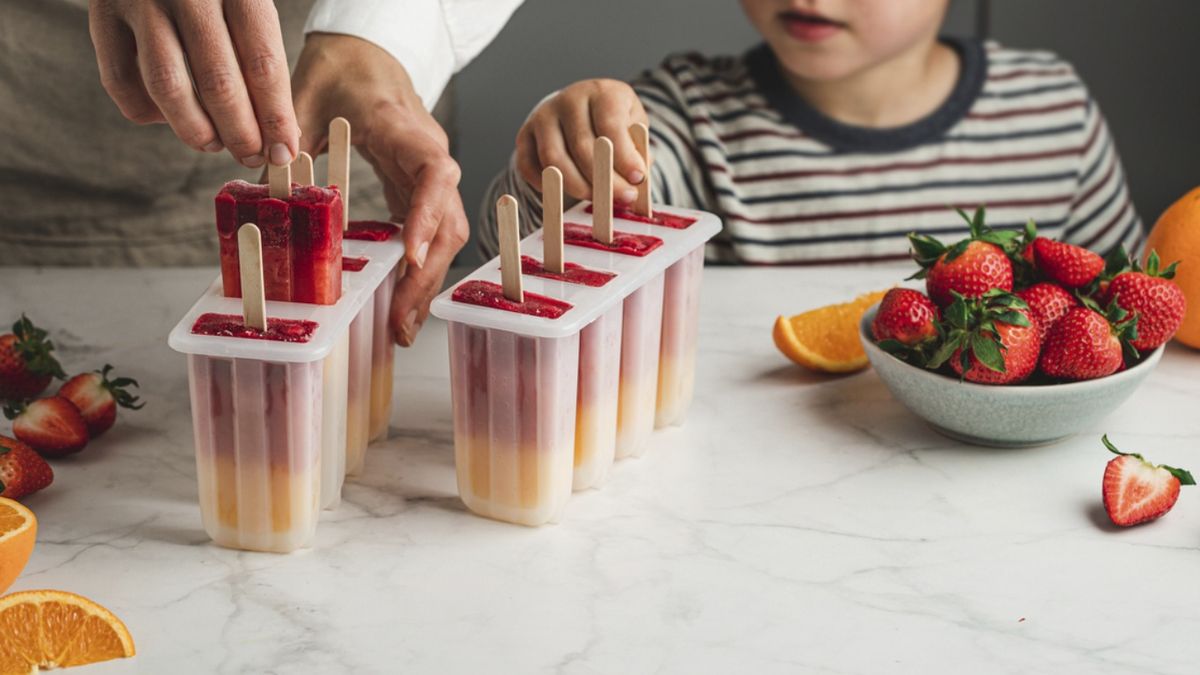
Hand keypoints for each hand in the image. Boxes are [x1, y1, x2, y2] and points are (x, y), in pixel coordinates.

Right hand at [87, 0, 298, 167]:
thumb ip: (262, 62)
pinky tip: (169, 116)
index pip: (263, 63)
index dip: (275, 116)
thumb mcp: (247, 6)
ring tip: (214, 144)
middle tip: (250, 156)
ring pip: (167, 87)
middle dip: (240, 132)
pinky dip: (148, 112)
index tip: (284, 151)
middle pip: (218, 81)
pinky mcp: (102, 16)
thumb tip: (281, 137)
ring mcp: (139, 2)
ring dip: (196, 130)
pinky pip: (121, 82)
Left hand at [292, 34, 466, 346]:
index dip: (425, 217)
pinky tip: (398, 302)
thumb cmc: (340, 70)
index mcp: (404, 130)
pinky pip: (428, 235)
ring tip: (402, 327)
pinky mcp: (418, 192)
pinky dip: (416, 271)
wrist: (365, 55)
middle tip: (400, 322)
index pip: (434, 174)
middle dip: (426, 275)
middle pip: (447, 222)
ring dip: (425, 282)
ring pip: (444, 235)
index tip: (408, 257)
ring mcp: (428, 178)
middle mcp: (429, 158)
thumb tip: (263, 181)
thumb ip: (285, 135)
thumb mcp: (303, 95)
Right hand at [516, 79, 648, 201]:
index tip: (637, 179)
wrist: (578, 108)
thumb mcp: (633, 125)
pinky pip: (529, 167)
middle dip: (604, 179)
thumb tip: (637, 178)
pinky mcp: (524, 135)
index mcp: (600, 92)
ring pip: (554, 160)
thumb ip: (637, 150)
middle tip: (622, 197)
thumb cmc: (611, 121)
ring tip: (598, 200)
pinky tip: (565, 193)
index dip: (624, 156)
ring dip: (578, 187)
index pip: (610, 126)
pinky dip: (546, 186)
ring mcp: (543, 116)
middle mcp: (568, 99)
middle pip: (582, 147)